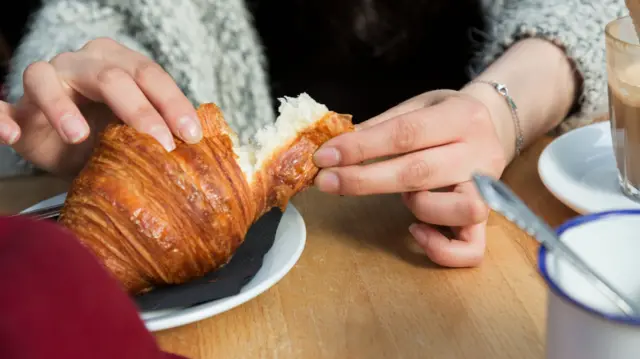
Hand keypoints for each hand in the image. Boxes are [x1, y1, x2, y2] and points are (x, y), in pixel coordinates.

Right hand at [0, 37, 201, 175]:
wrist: (69, 150)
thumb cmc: (111, 134)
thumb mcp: (140, 132)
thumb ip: (166, 131)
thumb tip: (205, 149)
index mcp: (119, 63)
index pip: (150, 75)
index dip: (173, 103)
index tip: (192, 136)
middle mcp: (83, 63)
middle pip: (111, 76)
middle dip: (139, 111)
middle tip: (160, 146)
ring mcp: (48, 78)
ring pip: (48, 78)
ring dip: (63, 107)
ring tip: (79, 136)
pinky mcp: (17, 105)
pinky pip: (0, 105)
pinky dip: (1, 116)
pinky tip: (12, 133)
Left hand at [312, 89, 509, 266]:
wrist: (496, 124)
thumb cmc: (447, 117)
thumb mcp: (418, 106)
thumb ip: (381, 126)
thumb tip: (334, 147)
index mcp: (462, 116)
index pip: (405, 133)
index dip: (361, 148)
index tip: (324, 157)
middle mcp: (481, 153)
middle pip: (419, 173)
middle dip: (364, 181)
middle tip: (326, 182)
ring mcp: (489, 190)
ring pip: (457, 211)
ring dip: (417, 206)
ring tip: (406, 196)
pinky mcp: (490, 220)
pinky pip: (471, 250)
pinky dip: (440, 248)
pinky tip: (417, 231)